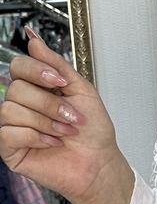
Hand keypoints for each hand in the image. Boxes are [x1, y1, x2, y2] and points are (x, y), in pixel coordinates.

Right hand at [0, 29, 132, 203]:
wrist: (100, 164)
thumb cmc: (93, 133)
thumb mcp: (80, 89)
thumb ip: (56, 64)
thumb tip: (33, 39)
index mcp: (37, 89)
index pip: (19, 66)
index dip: (37, 70)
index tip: (60, 82)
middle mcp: (23, 105)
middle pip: (16, 88)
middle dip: (49, 103)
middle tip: (70, 116)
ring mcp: (14, 127)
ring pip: (10, 109)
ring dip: (44, 121)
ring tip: (64, 131)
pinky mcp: (11, 149)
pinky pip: (7, 133)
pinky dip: (35, 136)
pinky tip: (51, 143)